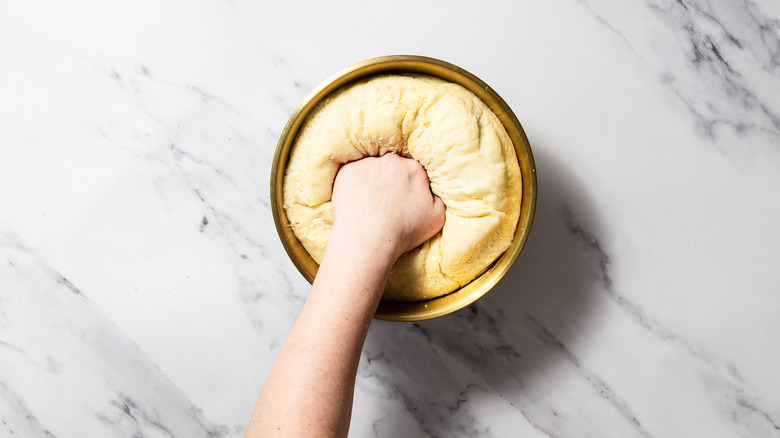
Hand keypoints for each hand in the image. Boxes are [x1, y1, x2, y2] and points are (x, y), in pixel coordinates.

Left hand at [329, 152, 445, 260]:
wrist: (367, 242)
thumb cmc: (402, 232)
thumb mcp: (436, 218)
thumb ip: (439, 197)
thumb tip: (432, 188)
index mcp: (415, 168)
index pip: (415, 171)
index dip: (410, 186)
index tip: (404, 199)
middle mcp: (391, 160)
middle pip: (393, 167)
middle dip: (391, 180)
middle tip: (386, 202)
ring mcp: (367, 163)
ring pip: (372, 168)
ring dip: (372, 180)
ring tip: (369, 203)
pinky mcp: (347, 170)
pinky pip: (352, 172)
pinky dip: (354, 183)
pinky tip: (356, 200)